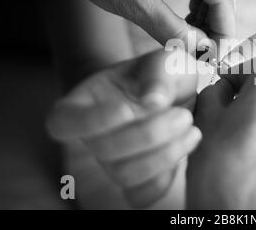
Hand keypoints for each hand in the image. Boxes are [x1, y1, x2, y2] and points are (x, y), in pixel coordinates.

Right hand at [47, 49, 200, 207]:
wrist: (176, 95)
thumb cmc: (162, 74)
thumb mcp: (164, 61)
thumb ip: (158, 73)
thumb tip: (152, 102)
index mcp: (84, 103)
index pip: (63, 122)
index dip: (89, 121)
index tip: (126, 108)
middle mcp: (93, 138)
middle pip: (104, 150)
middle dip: (149, 134)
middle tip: (183, 115)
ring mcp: (113, 162)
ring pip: (125, 175)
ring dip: (164, 156)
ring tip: (192, 130)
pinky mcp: (136, 181)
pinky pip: (144, 194)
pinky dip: (168, 176)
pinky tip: (187, 147)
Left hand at [64, 0, 236, 48]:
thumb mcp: (136, 6)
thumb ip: (174, 31)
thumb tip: (203, 51)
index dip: (224, 29)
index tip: (219, 55)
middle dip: (221, 23)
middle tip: (210, 50)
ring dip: (212, 15)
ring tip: (199, 39)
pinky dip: (201, 5)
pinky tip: (190, 22)